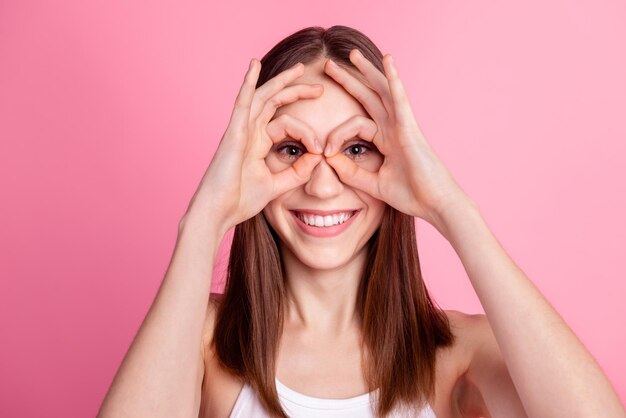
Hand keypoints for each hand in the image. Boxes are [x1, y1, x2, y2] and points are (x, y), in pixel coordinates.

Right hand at [182, 59, 323, 234]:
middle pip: (274, 101)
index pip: (286, 124)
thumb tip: (318, 157)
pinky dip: (248, 83)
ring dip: (281, 81)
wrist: (218, 212)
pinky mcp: (233, 133)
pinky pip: (242, 103)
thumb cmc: (240, 201)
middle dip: (297, 91)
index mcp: (257, 143)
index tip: (321, 149)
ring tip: (300, 68)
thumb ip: (297, 172)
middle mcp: (249, 132)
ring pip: (263, 96)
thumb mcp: (277, 186)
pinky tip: (254, 65)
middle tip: (320, 87)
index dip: (307, 132)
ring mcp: (240, 130)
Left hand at [322, 49, 472, 226]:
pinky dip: (393, 79)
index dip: (336, 135)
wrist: (436, 204)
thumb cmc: (413, 195)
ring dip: (367, 71)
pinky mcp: (410, 128)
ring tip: (352, 54)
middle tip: (329, 65)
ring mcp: (403, 125)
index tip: (324, 152)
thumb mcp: (374, 184)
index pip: (355, 124)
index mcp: (386, 140)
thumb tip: (328, 159)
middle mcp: (394, 128)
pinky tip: (387, 60)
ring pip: (382, 91)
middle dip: (349, 80)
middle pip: (368, 97)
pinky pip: (399, 98)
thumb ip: (352, 173)